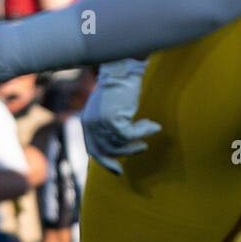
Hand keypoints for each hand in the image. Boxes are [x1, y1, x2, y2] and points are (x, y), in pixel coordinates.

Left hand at [80, 58, 160, 174]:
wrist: (122, 69)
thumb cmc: (120, 87)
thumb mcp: (108, 109)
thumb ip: (108, 126)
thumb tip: (119, 147)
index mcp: (87, 122)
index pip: (93, 149)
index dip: (105, 162)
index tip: (119, 172)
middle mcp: (91, 125)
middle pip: (108, 150)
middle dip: (126, 152)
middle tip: (142, 147)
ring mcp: (100, 123)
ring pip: (120, 144)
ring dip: (138, 140)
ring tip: (149, 128)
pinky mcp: (113, 120)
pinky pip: (131, 136)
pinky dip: (144, 132)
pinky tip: (153, 125)